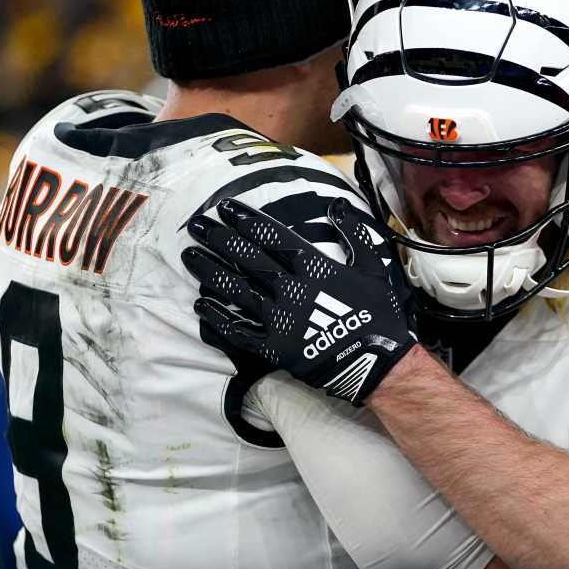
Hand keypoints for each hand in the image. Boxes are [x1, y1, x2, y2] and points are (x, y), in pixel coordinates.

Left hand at [182, 197, 416, 404]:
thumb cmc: (377, 313)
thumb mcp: (373, 267)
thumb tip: (336, 206)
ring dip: (211, 271)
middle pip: (247, 258)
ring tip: (191, 256)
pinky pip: (238, 331)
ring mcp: (278, 319)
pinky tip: (201, 306)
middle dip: (220, 238)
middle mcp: (289, 289)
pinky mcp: (273, 348)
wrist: (377, 363)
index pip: (271, 236)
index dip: (246, 220)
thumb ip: (353, 234)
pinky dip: (218, 319)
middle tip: (196, 224)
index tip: (225, 208)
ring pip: (236, 290)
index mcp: (313, 267)